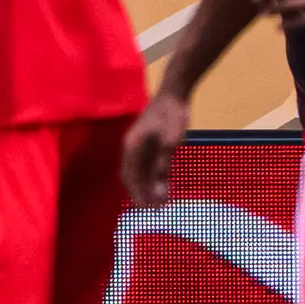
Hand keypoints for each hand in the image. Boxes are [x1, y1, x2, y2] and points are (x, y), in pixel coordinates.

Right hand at [120, 88, 191, 207]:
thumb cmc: (170, 115)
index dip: (137, 194)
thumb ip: (163, 167)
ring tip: (161, 202)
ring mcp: (142, 144)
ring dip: (149, 187)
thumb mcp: (169, 143)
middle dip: (143, 194)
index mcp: (132, 147)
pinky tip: (165, 185)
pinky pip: (150, 165)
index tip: (147, 210)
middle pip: (134, 176)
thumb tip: (159, 192)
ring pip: (142, 172)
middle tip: (156, 210)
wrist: (175, 93)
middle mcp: (133, 147)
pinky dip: (155, 177)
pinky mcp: (152, 142)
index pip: (129, 177)